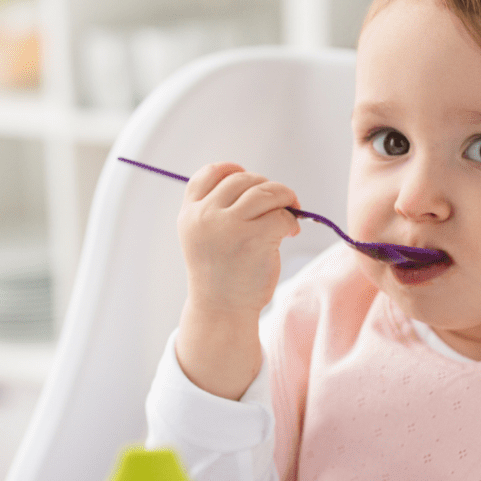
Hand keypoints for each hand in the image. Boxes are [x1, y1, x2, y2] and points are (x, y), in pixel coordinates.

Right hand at [177, 161, 301, 318]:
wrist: (222, 310)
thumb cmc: (221, 273)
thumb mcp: (205, 236)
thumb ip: (219, 209)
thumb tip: (259, 184)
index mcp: (190, 214)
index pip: (209, 173)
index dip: (233, 170)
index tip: (251, 181)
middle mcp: (205, 216)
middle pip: (244, 179)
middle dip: (267, 188)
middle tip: (280, 204)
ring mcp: (229, 226)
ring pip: (266, 192)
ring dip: (285, 198)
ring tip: (290, 215)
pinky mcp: (254, 238)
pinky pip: (281, 215)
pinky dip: (291, 221)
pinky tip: (289, 233)